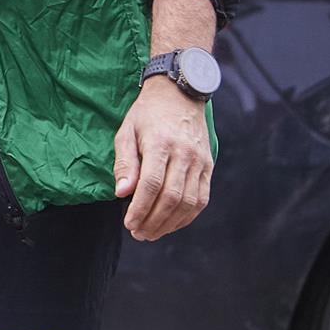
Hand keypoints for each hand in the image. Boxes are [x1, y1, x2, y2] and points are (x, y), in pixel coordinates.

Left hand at [114, 76, 212, 241]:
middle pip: (172, 198)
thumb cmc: (146, 115)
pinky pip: (202, 199)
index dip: (140, 208)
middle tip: (138, 233)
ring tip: (151, 232)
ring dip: (170, 223)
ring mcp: (200, 162)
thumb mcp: (126, 131)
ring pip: (189, 202)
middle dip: (154, 221)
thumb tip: (121, 193)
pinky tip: (171, 223)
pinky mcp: (208, 167)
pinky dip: (187, 216)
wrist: (178, 96)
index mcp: (160, 144)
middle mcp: (184, 154)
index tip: (128, 223)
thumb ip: (124, 163)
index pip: (152, 184)